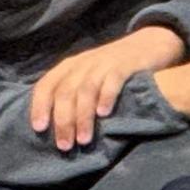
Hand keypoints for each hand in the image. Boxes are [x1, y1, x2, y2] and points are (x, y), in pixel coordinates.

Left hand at [26, 25, 186, 150]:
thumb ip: (74, 92)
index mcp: (70, 66)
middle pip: (65, 92)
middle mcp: (83, 63)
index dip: (39, 106)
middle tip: (65, 145)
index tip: (39, 129)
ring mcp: (104, 63)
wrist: (151, 44)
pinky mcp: (126, 65)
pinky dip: (106, 97)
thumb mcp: (89, 75)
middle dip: (63, 120)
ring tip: (84, 140)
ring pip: (86, 90)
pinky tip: (104, 114)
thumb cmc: (114, 67)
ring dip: (83, 117)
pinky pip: (112, 80)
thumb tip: (57, 126)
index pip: (46, 84)